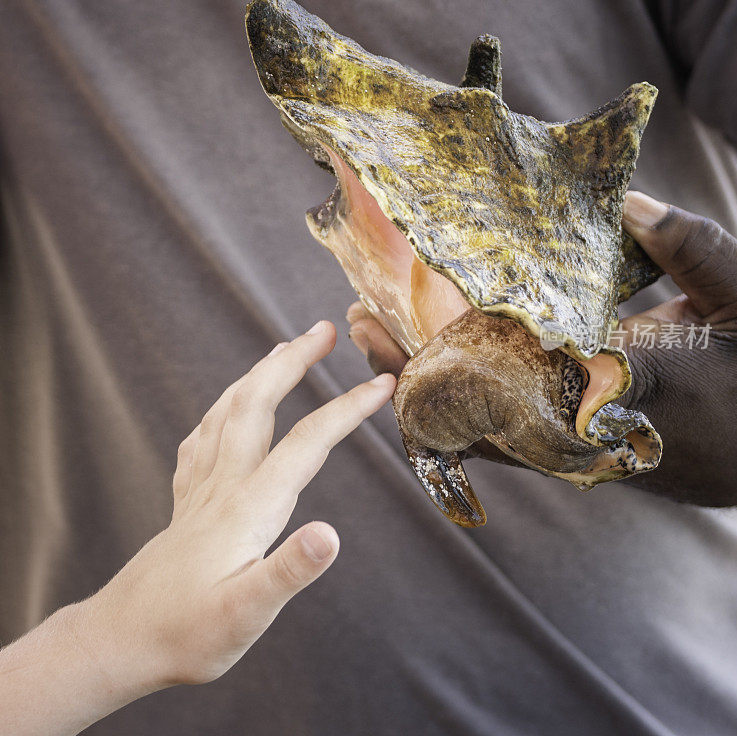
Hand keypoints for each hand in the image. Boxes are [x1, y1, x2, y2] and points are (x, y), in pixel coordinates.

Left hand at [0, 322, 395, 734]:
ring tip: (282, 350)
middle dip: (292, 361)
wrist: (121, 640)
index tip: (382, 381)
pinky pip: (203, 436)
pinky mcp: (187, 500)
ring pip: (227, 410)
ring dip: (259, 373)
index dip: (348, 408)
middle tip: (323, 330)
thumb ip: (289, 571)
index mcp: (250, 507)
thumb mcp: (247, 615)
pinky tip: (226, 409)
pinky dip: (222, 408)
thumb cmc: (188, 634)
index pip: (307, 443)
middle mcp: (224, 484)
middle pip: (257, 403)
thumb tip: (331, 533)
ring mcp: (200, 487)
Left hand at [348, 193, 736, 505]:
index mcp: (619, 386)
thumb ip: (687, 245)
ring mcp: (571, 444)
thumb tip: (626, 200)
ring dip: (424, 384)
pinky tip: (421, 366)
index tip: (385, 321)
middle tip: (355, 323)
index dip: (441, 352)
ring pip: (478, 426)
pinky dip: (454, 402)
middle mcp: (581, 427)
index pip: (512, 374)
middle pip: (473, 407)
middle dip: (411, 368)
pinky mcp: (570, 447)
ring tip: (371, 336)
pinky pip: (499, 434)